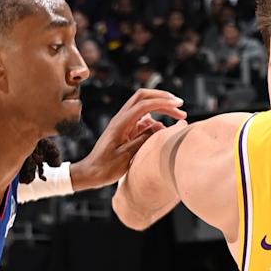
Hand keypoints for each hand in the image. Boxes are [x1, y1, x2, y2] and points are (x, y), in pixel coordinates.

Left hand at [70, 89, 185, 189]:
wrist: (90, 173)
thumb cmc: (105, 167)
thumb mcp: (126, 155)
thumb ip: (143, 139)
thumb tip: (159, 126)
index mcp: (121, 123)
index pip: (144, 105)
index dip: (163, 103)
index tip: (179, 106)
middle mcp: (121, 119)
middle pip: (143, 97)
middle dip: (162, 97)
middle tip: (180, 104)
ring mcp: (123, 123)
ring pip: (143, 106)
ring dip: (161, 107)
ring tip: (178, 117)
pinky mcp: (125, 130)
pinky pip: (142, 119)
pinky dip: (155, 120)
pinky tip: (164, 129)